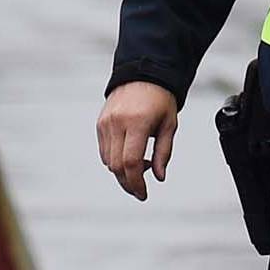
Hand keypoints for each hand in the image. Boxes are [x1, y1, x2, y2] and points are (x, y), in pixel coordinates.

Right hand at [97, 81, 179, 201]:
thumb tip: (159, 177)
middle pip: (116, 166)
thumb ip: (163, 152)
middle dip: (128, 183)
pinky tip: (131, 156)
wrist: (142, 75)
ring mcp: (105, 123)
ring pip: (108, 161)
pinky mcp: (100, 124)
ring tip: (142, 165)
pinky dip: (116, 161)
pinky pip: (105, 151)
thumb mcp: (169, 125)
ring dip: (123, 172)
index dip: (136, 183)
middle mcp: (117, 123)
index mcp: (137, 123)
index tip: (143, 194)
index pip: (131, 162)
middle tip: (141, 190)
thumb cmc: (161, 101)